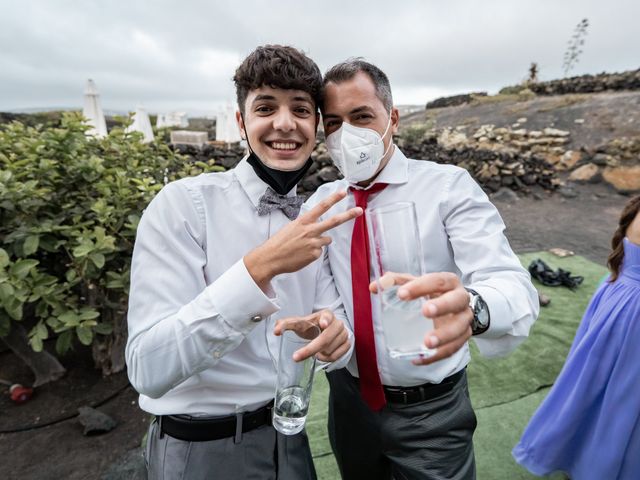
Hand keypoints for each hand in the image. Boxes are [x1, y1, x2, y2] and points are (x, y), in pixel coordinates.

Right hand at [245, 191, 361, 289]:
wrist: (270, 258)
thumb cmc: (279, 242)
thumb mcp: (291, 228)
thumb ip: (306, 226)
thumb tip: (318, 230)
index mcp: (303, 221)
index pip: (321, 206)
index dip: (333, 199)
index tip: (343, 192)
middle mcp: (310, 230)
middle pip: (333, 221)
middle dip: (348, 215)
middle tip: (360, 210)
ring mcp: (314, 243)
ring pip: (327, 239)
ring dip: (320, 241)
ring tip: (304, 246)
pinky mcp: (314, 254)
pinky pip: (319, 252)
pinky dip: (312, 253)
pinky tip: (302, 254)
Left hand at [273, 310, 350, 362]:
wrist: (323, 331)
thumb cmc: (310, 326)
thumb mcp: (298, 323)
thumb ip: (285, 324)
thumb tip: (276, 330)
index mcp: (326, 314)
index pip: (327, 316)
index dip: (325, 319)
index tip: (322, 324)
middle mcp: (337, 323)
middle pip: (326, 338)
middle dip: (310, 349)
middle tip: (296, 357)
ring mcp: (344, 333)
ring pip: (331, 349)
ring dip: (319, 354)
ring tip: (314, 352)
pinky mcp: (347, 343)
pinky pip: (338, 355)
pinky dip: (328, 359)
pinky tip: (322, 355)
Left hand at [370, 272, 471, 365]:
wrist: (457, 306)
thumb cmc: (432, 292)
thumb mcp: (416, 283)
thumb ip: (396, 282)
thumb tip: (374, 287)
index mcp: (448, 282)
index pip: (437, 280)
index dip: (420, 286)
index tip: (402, 294)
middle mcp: (461, 299)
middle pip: (456, 301)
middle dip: (441, 306)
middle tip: (425, 312)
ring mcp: (464, 319)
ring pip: (459, 328)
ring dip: (444, 336)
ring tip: (427, 342)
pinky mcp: (464, 337)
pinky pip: (453, 349)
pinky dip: (436, 356)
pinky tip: (419, 359)